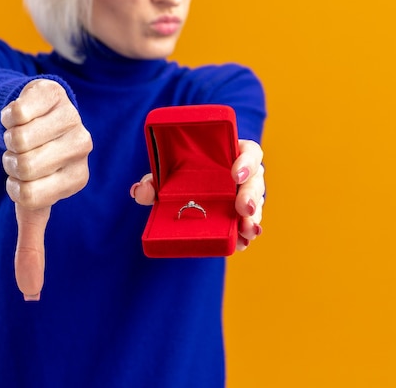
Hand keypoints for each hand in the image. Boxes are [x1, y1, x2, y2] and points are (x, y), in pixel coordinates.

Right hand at [1, 79, 92, 299]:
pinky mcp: (54, 92)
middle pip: (23, 165)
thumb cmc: (33, 167)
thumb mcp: (31, 206)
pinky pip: (15, 110)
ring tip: (21, 136)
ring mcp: (72, 117)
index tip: (24, 179)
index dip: (13, 186)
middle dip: (9, 162)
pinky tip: (20, 115)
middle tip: (20, 155)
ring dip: (6, 139)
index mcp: (78, 179)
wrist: (31, 119)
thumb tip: (30, 294)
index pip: (29, 195)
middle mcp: (83, 147)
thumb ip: (32, 246)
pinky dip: (5, 116)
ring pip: (18, 137)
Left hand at [130, 139, 264, 251]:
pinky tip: (242, 242)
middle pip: (256, 181)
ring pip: (256, 205)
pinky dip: (246, 235)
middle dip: (251, 196)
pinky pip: (248, 225)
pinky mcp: (239, 217)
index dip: (247, 161)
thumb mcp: (165, 177)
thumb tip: (139, 191)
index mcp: (229, 155)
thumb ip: (152, 182)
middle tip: (242, 208)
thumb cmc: (177, 178)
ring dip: (253, 218)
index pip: (250, 152)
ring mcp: (243, 196)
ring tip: (246, 229)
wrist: (178, 197)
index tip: (236, 174)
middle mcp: (242, 175)